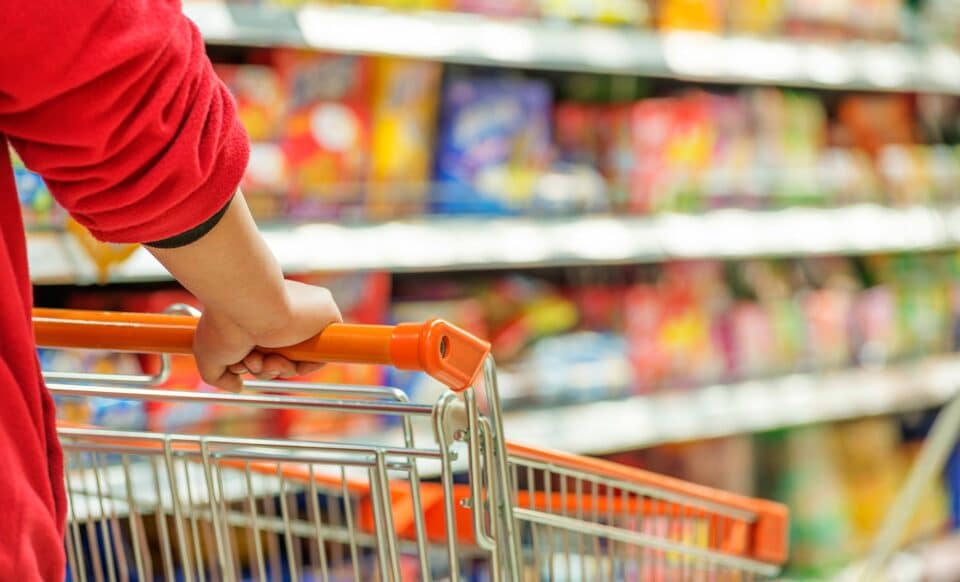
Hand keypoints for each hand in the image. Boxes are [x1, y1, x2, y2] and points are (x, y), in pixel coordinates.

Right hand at [192, 280, 342, 390]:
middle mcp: (281, 315)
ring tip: (259, 358)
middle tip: (249, 361)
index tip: (239, 364)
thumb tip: (238, 386)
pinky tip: (283, 360)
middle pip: (279, 358)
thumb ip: (220, 376)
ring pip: (297, 360)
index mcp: (259, 315)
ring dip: (277, 370)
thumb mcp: (209, 354)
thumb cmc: (224, 323)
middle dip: (262, 369)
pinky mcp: (326, 316)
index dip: (251, 364)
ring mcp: (304, 317)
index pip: (263, 350)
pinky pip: (321, 355)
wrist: (248, 303)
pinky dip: (304, 366)